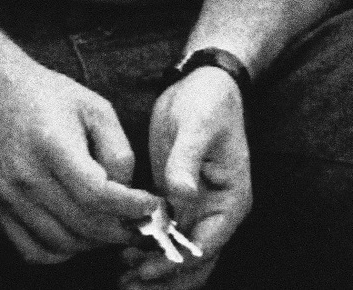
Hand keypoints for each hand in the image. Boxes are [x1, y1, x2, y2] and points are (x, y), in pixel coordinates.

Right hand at [0, 44, 159, 263]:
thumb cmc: (48, 96)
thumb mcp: (94, 107)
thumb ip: (117, 149)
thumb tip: (126, 192)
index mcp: (53, 146)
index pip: (97, 195)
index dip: (130, 207)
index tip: (153, 205)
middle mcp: (28, 178)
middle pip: (84, 225)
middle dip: (122, 230)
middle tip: (143, 224)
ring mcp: (9, 199)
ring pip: (63, 244)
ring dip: (95, 243)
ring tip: (114, 227)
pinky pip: (35, 251)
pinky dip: (63, 252)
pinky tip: (79, 233)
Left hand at [119, 66, 251, 287]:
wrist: (201, 82)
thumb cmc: (208, 101)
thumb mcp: (198, 124)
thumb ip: (187, 159)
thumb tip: (180, 193)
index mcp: (231, 201)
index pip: (204, 246)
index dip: (175, 262)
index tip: (144, 266)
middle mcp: (217, 213)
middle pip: (194, 264)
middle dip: (164, 280)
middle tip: (127, 283)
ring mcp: (197, 210)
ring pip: (179, 258)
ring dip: (154, 273)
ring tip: (121, 278)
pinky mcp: (177, 202)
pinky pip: (165, 239)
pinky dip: (148, 252)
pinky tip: (122, 257)